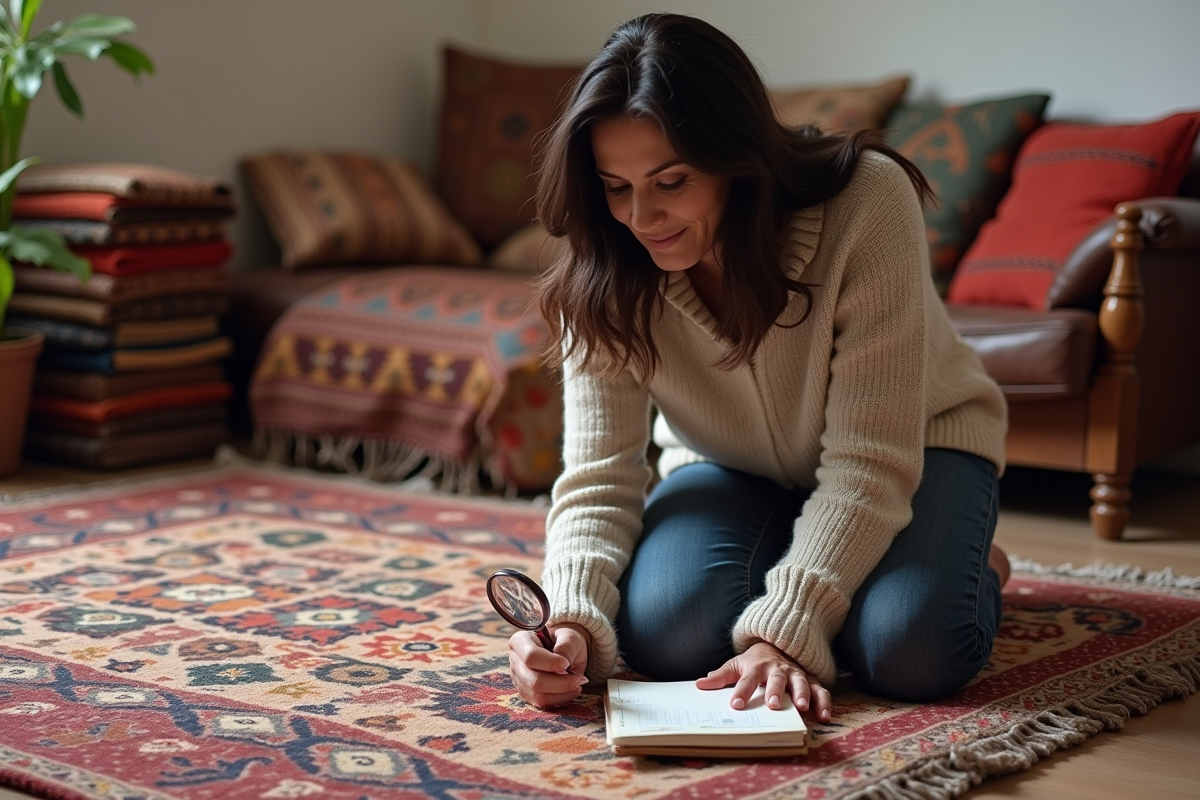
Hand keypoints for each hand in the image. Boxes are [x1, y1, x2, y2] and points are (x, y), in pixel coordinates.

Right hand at [507, 623, 590, 707]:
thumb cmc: (565, 641)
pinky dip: (560, 699)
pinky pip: (542, 703)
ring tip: (577, 683)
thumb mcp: (570, 636)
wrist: (564, 651)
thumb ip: (566, 646)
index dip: (550, 663)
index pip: (530, 657)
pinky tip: (571, 690)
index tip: (566, 664)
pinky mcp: (525, 693)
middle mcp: (515, 661)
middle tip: (579, 678)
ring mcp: (518, 679)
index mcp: (520, 641)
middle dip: (561, 683)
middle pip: (534, 681)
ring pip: (538, 695)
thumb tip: (562, 663)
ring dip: (562, 692)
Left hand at [695, 641, 832, 721]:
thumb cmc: (754, 660)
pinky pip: (820, 690)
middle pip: (777, 679)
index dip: (741, 691)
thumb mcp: (736, 664)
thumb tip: (700, 684)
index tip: (735, 704)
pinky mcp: (811, 680)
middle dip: (775, 691)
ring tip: (801, 707)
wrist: (778, 642)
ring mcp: (796, 673)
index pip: (747, 679)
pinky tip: (824, 717)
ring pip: (801, 682)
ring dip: (802, 694)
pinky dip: (824, 702)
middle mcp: (778, 669)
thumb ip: (721, 676)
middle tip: (773, 705)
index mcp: (757, 666)